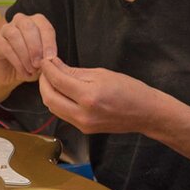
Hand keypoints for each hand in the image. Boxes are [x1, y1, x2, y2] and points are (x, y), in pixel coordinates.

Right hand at [0, 13, 57, 84]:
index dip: (49, 42)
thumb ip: (47, 56)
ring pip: (15, 36)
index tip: (51, 58)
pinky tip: (24, 72)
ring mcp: (6, 30)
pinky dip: (17, 62)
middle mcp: (20, 21)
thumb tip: (50, 59)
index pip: (44, 26)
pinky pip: (6, 48)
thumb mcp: (43, 59)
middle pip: (28, 26)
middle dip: (35, 46)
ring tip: (32, 69)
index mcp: (35, 22)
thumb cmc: (30, 62)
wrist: (10, 72)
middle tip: (39, 63)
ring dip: (25, 55)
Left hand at [38, 57, 159, 134]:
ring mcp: (82, 124)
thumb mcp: (101, 74)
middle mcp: (82, 114)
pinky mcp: (83, 129)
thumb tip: (55, 66)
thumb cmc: (129, 90)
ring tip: (52, 79)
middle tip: (45, 70)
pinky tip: (61, 91)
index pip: (57, 81)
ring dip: (48, 93)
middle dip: (43, 82)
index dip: (48, 69)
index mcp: (89, 97)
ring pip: (53, 108)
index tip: (45, 61)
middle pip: (49, 98)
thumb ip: (75, 72)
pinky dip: (57, 101)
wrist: (145, 113)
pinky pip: (62, 114)